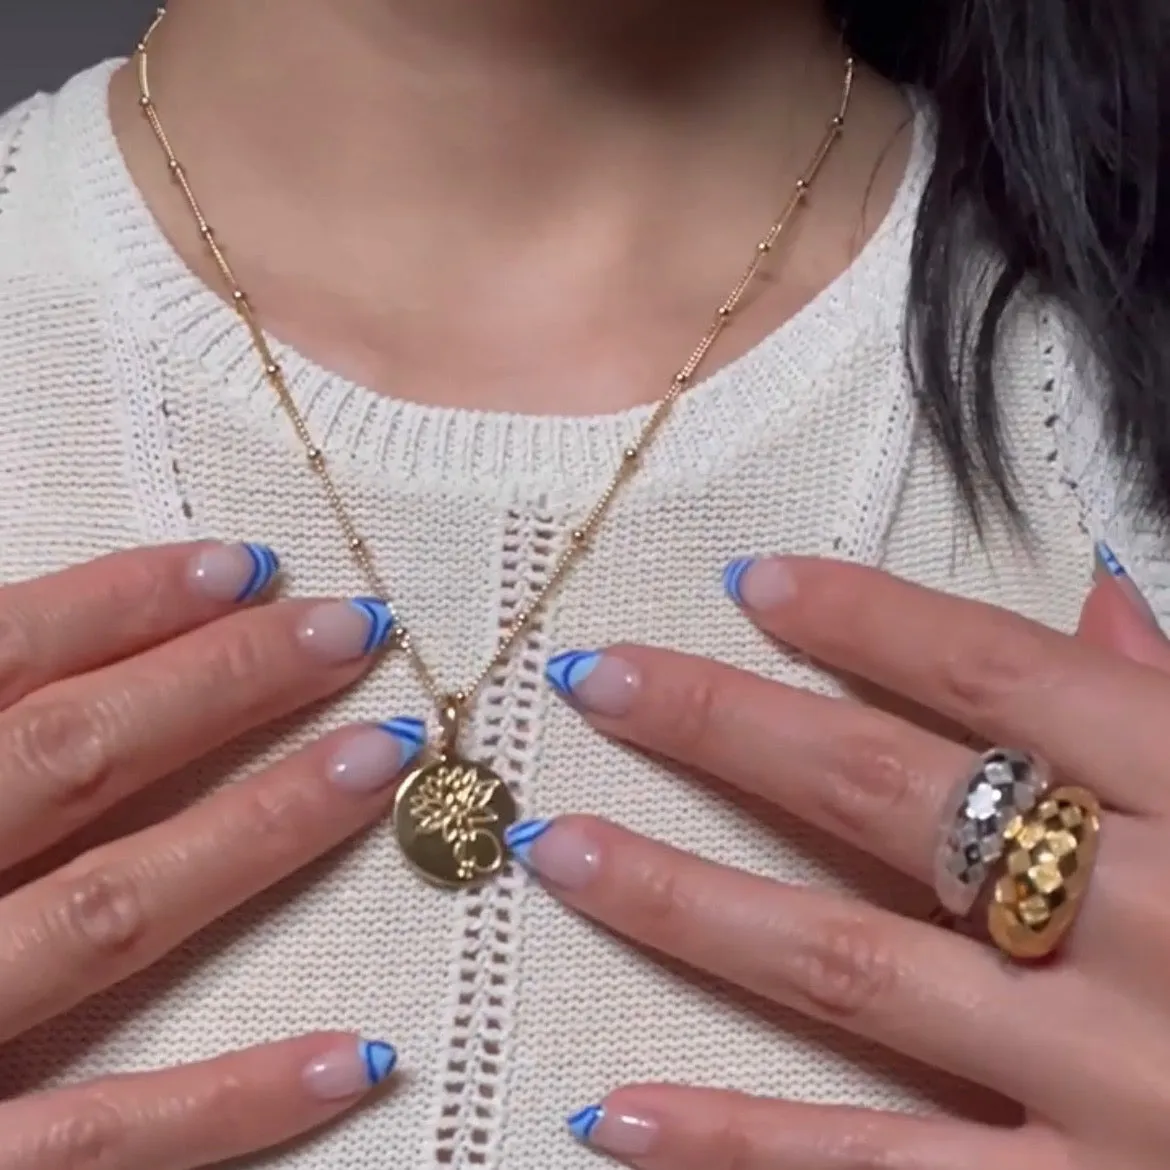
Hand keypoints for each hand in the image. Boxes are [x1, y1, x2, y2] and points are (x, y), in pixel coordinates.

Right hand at [0, 542, 420, 1168]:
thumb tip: (25, 639)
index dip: (125, 604)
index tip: (248, 565)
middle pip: (76, 758)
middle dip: (224, 682)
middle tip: (355, 630)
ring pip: (113, 913)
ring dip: (261, 830)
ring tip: (380, 759)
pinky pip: (108, 1145)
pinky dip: (236, 1103)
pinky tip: (359, 1056)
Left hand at [508, 550, 1169, 1168]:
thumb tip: (1096, 600)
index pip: (998, 675)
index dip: (861, 617)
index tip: (746, 582)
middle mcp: (1143, 925)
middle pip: (887, 794)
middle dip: (728, 728)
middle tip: (601, 682)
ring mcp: (1104, 1082)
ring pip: (848, 970)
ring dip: (686, 905)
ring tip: (563, 851)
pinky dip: (740, 1148)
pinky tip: (617, 1117)